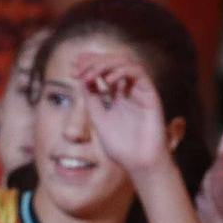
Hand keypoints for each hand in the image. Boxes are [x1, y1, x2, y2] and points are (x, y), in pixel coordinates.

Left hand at [74, 52, 173, 176]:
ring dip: (105, 63)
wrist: (138, 163)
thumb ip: (90, 97)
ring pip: (126, 62)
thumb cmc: (120, 145)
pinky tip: (106, 81)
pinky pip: (139, 72)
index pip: (105, 68)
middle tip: (77, 67)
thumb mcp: (97, 116)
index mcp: (118, 94)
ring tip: (89, 74)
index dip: (89, 62)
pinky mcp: (151, 95)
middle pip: (114, 61)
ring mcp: (140, 91)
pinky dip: (121, 71)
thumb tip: (80, 78)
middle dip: (94, 60)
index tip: (71, 67)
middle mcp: (130, 90)